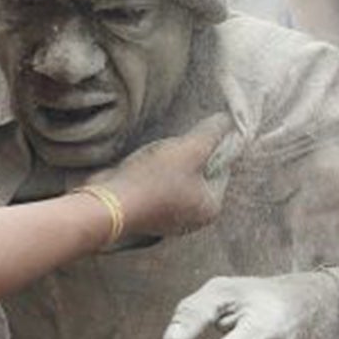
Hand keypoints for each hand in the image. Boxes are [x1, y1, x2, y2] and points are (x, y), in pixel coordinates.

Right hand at [89, 114, 236, 241]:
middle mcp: (192, 218)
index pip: (222, 169)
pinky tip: (143, 164)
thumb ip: (212, 133)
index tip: (196, 133)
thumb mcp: (190, 149)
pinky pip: (157, 186)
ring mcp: (167, 217)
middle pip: (199, 175)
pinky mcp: (146, 212)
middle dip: (188, 155)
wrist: (109, 203)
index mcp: (210, 208)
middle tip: (175, 142)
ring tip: (157, 152)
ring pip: (177, 179)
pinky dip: (152, 173)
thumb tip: (228, 121)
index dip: (211, 146)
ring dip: (168, 162)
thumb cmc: (155, 180)